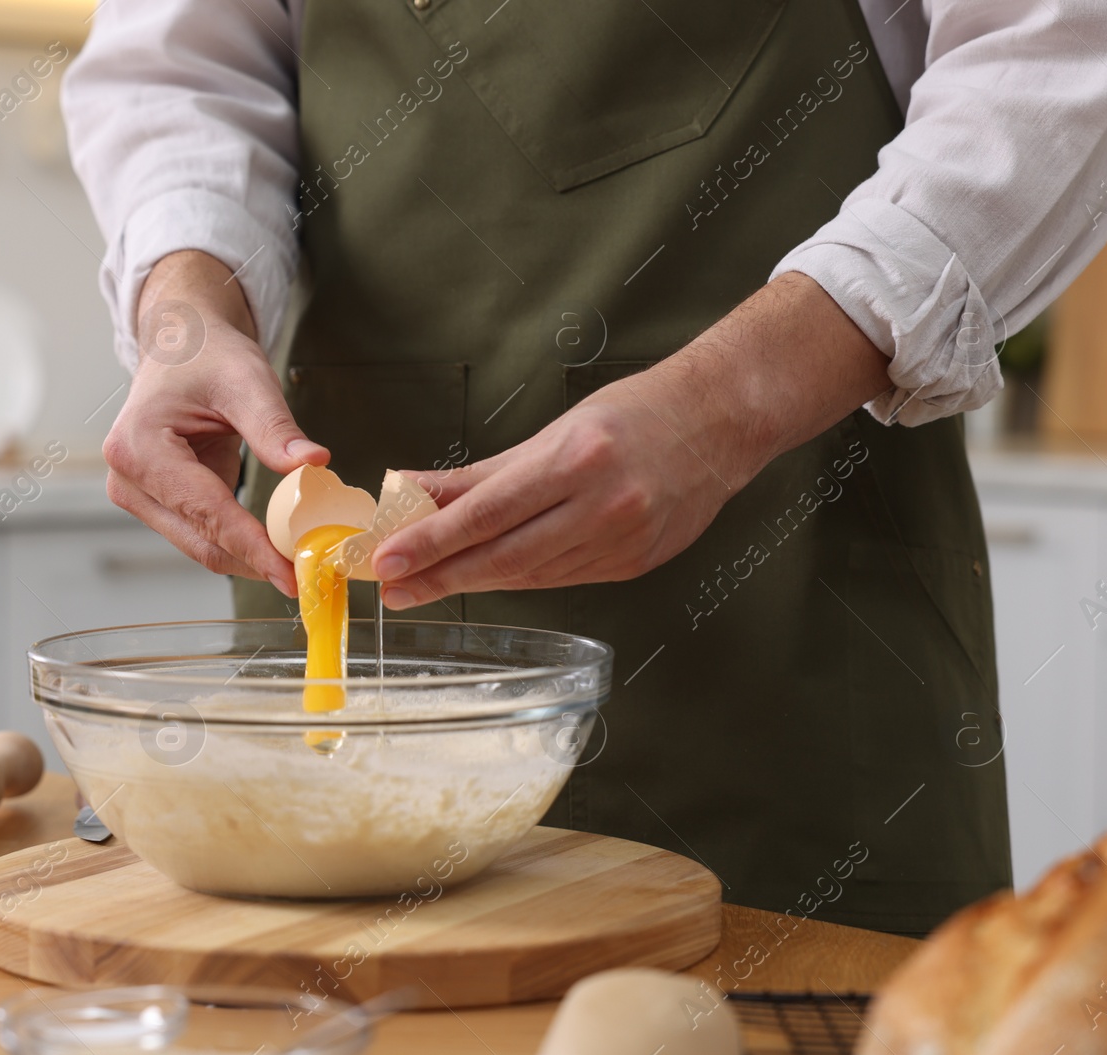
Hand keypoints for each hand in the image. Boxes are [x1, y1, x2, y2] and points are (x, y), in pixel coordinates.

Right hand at [104, 251, 327, 594]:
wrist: (181, 344)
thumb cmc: (207, 354)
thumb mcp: (246, 380)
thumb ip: (275, 428)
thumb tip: (314, 464)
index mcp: (139, 448)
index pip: (206, 512)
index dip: (252, 548)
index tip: (292, 576)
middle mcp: (128, 480)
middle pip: (200, 541)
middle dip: (255, 561)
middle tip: (308, 576)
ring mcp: (139, 495)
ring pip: (202, 545)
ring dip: (249, 557)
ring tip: (300, 562)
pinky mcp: (157, 503)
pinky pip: (204, 533)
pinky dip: (241, 542)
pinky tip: (278, 545)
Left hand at [371, 272, 891, 607]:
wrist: (720, 424)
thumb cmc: (634, 415)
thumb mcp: (552, 432)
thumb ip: (480, 473)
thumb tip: (411, 490)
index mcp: (577, 460)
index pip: (486, 513)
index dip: (431, 542)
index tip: (386, 559)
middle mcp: (602, 505)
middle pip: (503, 555)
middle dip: (440, 575)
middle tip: (390, 588)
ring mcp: (623, 541)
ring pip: (530, 574)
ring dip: (472, 582)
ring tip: (421, 586)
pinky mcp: (635, 565)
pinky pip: (560, 579)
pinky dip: (518, 579)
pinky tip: (484, 578)